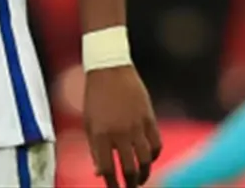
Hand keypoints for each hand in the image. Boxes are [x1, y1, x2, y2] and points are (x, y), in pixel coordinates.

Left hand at [83, 65, 162, 187]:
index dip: (112, 184)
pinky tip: (148, 160)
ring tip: (139, 179)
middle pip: (130, 168)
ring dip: (144, 174)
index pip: (108, 169)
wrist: (109, 69)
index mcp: (100, 134)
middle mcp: (120, 132)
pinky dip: (154, 156)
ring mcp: (137, 126)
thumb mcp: (88, 122)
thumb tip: (99, 174)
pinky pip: (156, 145)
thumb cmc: (95, 97)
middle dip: (130, 183)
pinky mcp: (149, 119)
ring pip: (145, 160)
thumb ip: (94, 149)